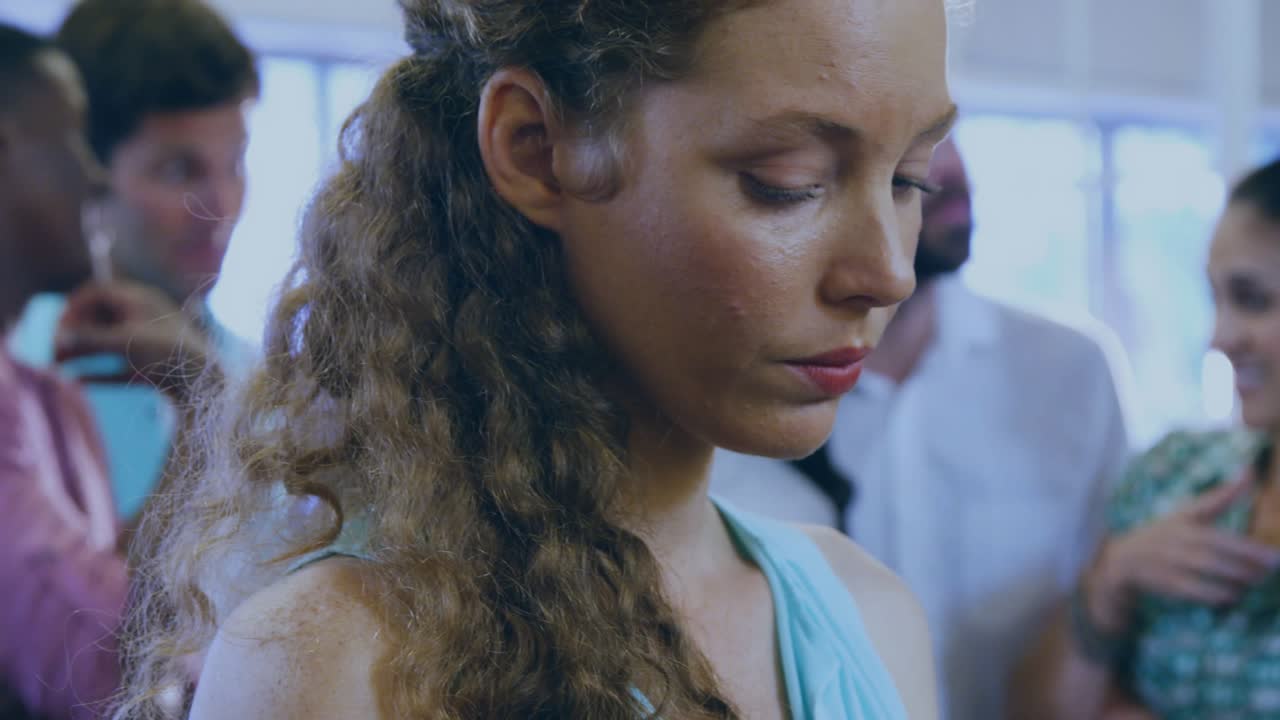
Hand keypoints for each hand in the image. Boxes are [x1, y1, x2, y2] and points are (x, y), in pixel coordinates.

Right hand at [53, 282, 213, 400]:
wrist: (206, 385)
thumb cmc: (168, 354)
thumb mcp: (125, 343)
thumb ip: (89, 340)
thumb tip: (57, 339)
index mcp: (142, 299)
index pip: (99, 290)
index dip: (75, 305)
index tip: (59, 325)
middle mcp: (145, 317)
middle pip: (100, 318)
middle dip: (74, 333)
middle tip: (54, 350)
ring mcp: (149, 342)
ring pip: (107, 343)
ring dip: (81, 352)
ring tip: (58, 366)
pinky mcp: (154, 367)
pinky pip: (119, 367)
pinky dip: (99, 372)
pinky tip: (78, 382)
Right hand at [1087, 476, 1279, 631]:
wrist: (1124, 560)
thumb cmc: (1165, 533)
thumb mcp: (1187, 513)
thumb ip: (1220, 497)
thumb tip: (1249, 471)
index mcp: (1184, 524)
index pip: (1220, 537)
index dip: (1248, 548)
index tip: (1275, 556)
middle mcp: (1176, 544)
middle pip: (1215, 556)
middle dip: (1246, 566)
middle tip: (1271, 570)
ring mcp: (1169, 565)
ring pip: (1205, 574)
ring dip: (1235, 581)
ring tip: (1257, 583)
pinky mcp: (1166, 585)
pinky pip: (1194, 592)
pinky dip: (1215, 595)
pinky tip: (1232, 596)